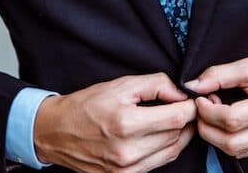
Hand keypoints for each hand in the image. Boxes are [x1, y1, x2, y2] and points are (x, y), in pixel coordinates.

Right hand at [33, 73, 196, 171]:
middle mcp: (127, 151)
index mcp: (126, 123)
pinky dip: (166, 148)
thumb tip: (182, 94)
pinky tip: (160, 135)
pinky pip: (158, 163)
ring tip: (174, 119)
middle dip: (186, 119)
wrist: (56, 132)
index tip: (190, 99)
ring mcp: (126, 169)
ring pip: (172, 151)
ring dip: (179, 135)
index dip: (190, 106)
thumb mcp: (120, 85)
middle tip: (184, 106)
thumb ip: (156, 84)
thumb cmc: (87, 105)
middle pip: (177, 135)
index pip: (177, 118)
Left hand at [184, 47, 247, 158]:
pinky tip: (229, 121)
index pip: (230, 120)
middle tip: (203, 108)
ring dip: (218, 136)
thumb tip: (193, 85)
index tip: (200, 99)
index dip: (208, 112)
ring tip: (216, 112)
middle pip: (231, 143)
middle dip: (208, 128)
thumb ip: (221, 75)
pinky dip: (232, 140)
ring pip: (238, 151)